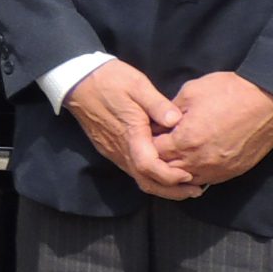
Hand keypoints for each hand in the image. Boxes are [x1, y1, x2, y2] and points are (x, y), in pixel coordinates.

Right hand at [63, 59, 197, 199]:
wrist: (78, 81)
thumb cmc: (109, 80)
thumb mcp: (137, 85)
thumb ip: (158, 104)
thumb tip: (176, 121)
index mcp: (129, 134)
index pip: (149, 167)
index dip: (170, 176)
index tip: (189, 175)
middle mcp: (120, 149)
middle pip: (145, 181)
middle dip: (171, 191)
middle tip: (195, 190)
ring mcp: (113, 151)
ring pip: (138, 178)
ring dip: (161, 186)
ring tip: (184, 184)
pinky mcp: (110, 149)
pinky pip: (131, 170)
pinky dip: (149, 176)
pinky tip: (163, 169)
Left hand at [152, 71, 272, 186]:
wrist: (270, 101)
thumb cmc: (230, 91)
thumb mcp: (190, 92)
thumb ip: (168, 111)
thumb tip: (156, 123)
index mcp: (185, 140)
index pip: (152, 152)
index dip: (145, 143)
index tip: (145, 134)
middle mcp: (200, 160)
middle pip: (165, 170)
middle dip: (157, 158)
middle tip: (156, 144)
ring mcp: (218, 169)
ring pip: (184, 180)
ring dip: (174, 169)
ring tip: (172, 153)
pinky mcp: (232, 172)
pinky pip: (206, 180)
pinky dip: (194, 173)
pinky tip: (192, 160)